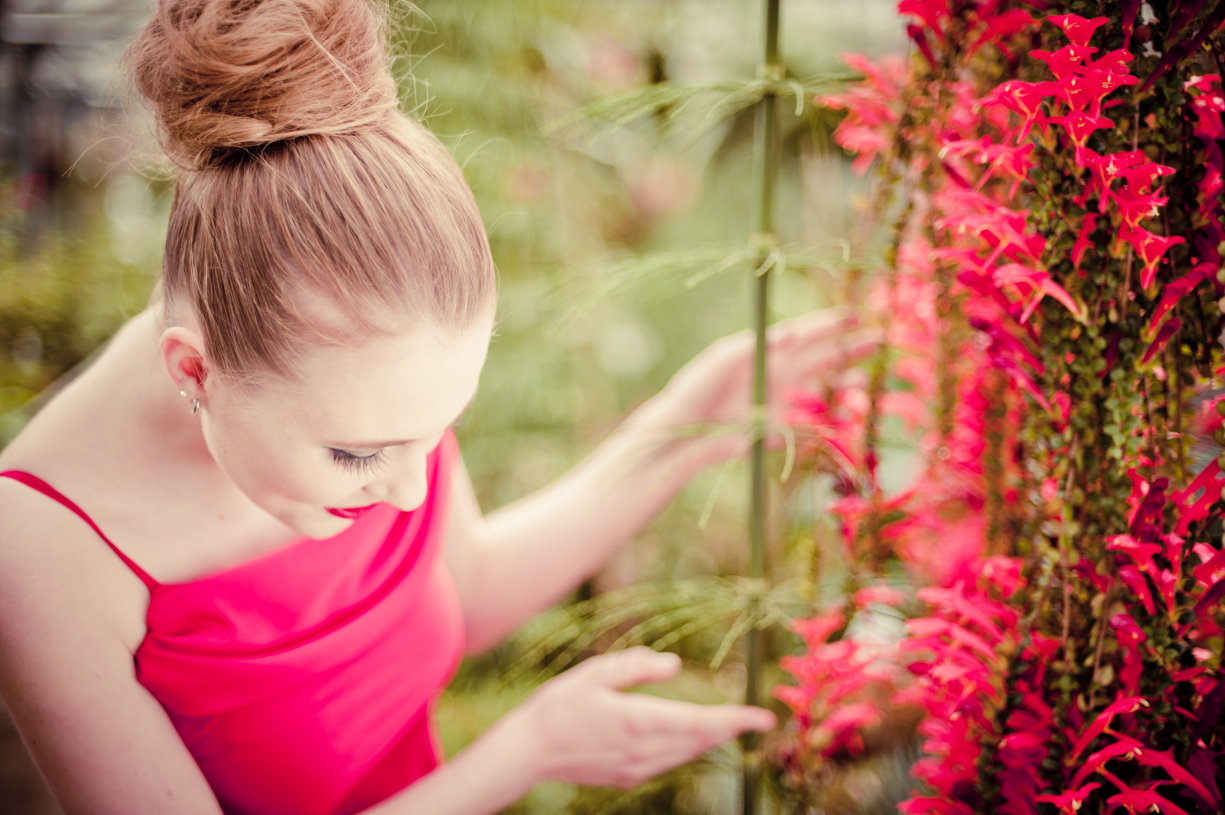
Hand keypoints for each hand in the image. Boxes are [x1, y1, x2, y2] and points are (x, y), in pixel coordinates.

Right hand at [504, 647, 774, 788]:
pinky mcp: (626, 776)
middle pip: (700, 741)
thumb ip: (634, 667)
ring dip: (710, 739)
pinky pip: (668, 762)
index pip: (700, 723)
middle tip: (756, 719)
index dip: (735, 720)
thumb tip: (673, 665)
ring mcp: (635, 767)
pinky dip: (687, 748)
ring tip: (730, 725)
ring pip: (687, 754)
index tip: (763, 718)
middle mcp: (643, 749)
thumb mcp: (593, 674)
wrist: (527, 752)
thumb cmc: (557, 707)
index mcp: (638, 720)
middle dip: (729, 729)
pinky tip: (689, 737)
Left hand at [631, 308, 879, 460]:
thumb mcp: (722, 358)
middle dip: (849, 351)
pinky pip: (809, 425)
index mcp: (765, 352)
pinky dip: (828, 423)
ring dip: (843, 389)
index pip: (805, 335)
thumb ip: (757, 345)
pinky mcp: (777, 430)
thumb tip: (790, 332)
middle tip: (878, 341)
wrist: (682, 431)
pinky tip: (843, 420)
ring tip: (862, 385)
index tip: (855, 317)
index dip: (830, 326)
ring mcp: (779, 403)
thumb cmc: (697, 387)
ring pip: (821, 392)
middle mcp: (777, 375)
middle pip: (821, 360)